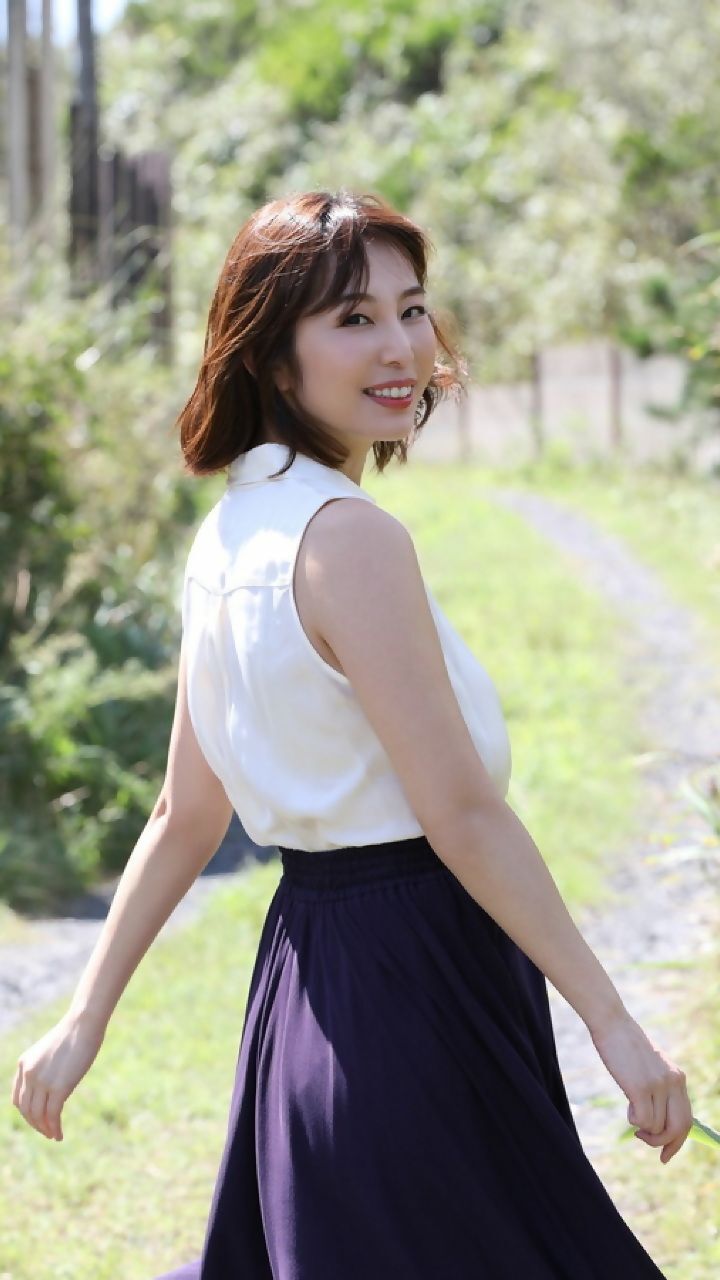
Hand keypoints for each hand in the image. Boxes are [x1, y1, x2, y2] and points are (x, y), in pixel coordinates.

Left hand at [10, 1010, 105, 1141]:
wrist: (83, 1024)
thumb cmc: (72, 1035)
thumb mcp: (49, 1052)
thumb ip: (43, 1068)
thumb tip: (49, 1088)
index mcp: (24, 1063)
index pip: (18, 1098)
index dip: (26, 1113)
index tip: (37, 1119)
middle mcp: (29, 1073)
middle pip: (26, 1109)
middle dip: (35, 1124)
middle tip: (46, 1132)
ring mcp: (42, 1081)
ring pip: (38, 1115)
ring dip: (45, 1129)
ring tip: (53, 1135)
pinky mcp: (59, 1087)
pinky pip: (53, 1115)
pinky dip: (54, 1128)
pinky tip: (59, 1135)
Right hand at [589, 1009, 692, 1163]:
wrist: (612, 1024)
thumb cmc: (626, 1046)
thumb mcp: (652, 1067)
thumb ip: (660, 1088)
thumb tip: (658, 1121)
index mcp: (678, 1077)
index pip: (687, 1119)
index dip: (678, 1141)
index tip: (666, 1155)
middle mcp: (674, 1082)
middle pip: (679, 1128)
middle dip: (664, 1142)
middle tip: (645, 1140)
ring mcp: (658, 1085)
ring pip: (657, 1127)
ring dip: (642, 1127)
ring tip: (631, 1108)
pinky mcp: (641, 1087)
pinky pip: (643, 1121)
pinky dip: (634, 1121)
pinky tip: (628, 1105)